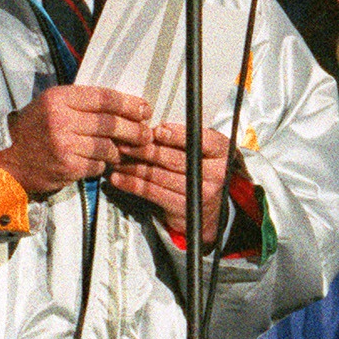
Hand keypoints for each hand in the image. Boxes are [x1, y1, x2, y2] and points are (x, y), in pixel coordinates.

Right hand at [0, 87, 149, 197]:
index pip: (105, 98)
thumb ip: (84, 103)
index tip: (145, 109)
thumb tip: (127, 107)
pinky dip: (100, 165)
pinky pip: (98, 165)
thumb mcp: (53, 105)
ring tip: (117, 150)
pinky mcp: (66, 167)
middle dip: (133, 130)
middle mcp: (61, 119)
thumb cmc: (34, 129)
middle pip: (111, 124)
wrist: (4, 158)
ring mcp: (64, 144)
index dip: (130, 104)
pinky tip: (93, 162)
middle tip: (145, 134)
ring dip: (117, 151)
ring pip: (108, 147)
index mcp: (59, 98)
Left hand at [109, 122, 232, 244]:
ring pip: (160, 176)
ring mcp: (200, 192)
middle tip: (125, 143)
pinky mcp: (184, 208)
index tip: (156, 131)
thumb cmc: (200, 170)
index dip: (176, 136)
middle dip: (146, 150)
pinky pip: (153, 193)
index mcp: (221, 152)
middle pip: (175, 159)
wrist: (208, 207)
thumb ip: (181, 139)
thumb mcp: (200, 149)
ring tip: (117, 160)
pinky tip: (119, 178)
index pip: (198, 141)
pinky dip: (133, 185)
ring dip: (134, 167)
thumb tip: (151, 130)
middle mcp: (215, 173)